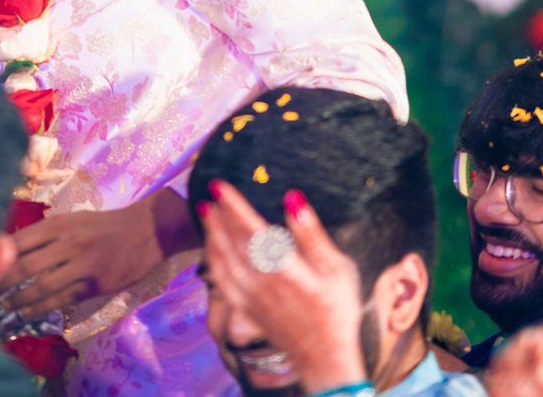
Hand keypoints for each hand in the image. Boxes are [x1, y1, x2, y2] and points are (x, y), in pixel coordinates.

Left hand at [0, 200, 160, 316]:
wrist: (146, 232)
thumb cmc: (104, 225)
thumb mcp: (73, 219)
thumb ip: (46, 234)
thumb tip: (12, 249)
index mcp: (60, 224)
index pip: (19, 240)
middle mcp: (68, 243)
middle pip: (25, 265)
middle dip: (2, 282)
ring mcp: (81, 266)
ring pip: (41, 286)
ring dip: (18, 300)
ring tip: (4, 307)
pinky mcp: (94, 286)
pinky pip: (61, 300)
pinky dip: (40, 309)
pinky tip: (26, 314)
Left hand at [200, 182, 366, 392]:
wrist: (326, 357)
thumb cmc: (337, 309)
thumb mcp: (337, 269)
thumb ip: (311, 234)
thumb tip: (292, 199)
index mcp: (284, 268)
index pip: (252, 228)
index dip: (233, 205)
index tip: (220, 185)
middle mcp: (261, 281)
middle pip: (231, 242)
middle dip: (217, 215)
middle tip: (208, 193)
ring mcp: (250, 297)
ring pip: (221, 260)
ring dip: (211, 235)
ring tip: (205, 213)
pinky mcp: (246, 310)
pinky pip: (220, 282)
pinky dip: (211, 262)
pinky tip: (210, 250)